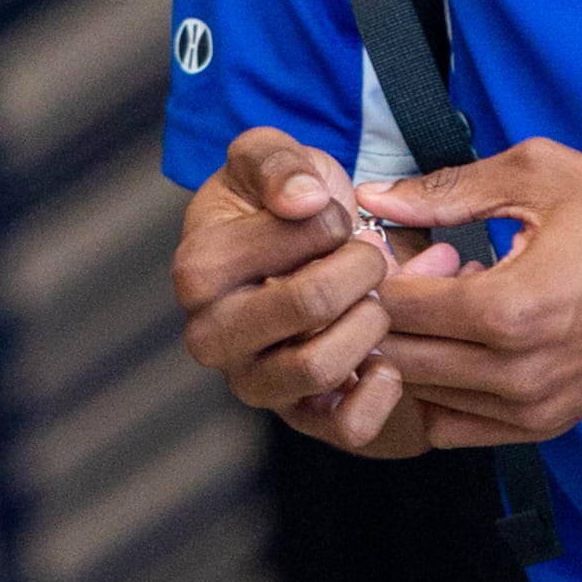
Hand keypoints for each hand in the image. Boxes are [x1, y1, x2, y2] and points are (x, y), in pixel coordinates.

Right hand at [172, 127, 457, 455]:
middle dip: (363, 269)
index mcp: (197, 271)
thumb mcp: (270, 156)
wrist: (301, 252)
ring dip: (370, 324)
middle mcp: (212, 337)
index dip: (335, 221)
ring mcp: (254, 384)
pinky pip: (346, 426)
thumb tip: (302, 200)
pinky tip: (384, 357)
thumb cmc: (281, 202)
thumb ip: (277, 161)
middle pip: (311, 305)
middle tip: (369, 255)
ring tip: (373, 300)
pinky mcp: (300, 419)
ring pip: (323, 368)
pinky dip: (380, 391)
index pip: (297, 240)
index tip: (333, 216)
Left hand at [359, 138, 581, 445]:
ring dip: (412, 349)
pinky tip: (464, 341)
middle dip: (386, 312)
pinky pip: (453, 426)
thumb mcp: (541, 175)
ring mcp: (530, 410)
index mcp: (509, 309)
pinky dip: (438, 387)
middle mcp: (514, 374)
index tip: (401, 241)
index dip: (379, 271)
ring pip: (417, 395)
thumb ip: (447, 190)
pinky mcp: (545, 426)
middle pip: (393, 359)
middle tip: (419, 269)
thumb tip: (375, 197)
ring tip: (448, 301)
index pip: (392, 307)